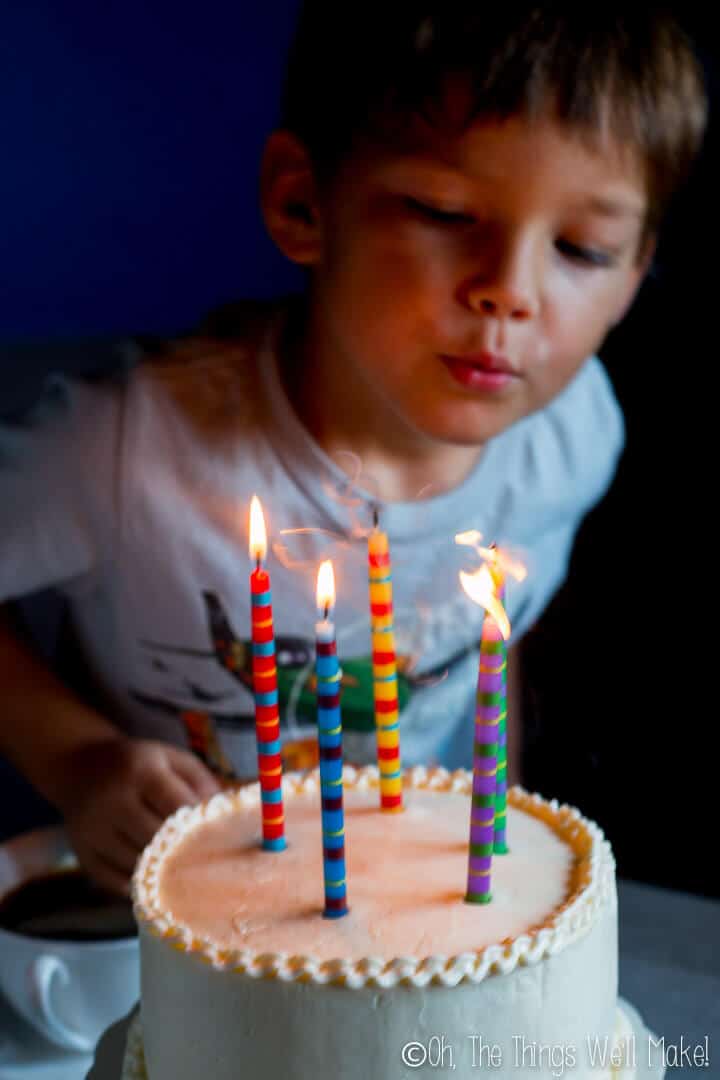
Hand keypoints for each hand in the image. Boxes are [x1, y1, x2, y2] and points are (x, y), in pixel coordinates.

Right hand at [58, 736, 221, 896]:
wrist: (80, 766)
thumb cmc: (138, 765)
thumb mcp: (170, 758)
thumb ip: (201, 781)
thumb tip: (225, 815)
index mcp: (140, 770)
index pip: (175, 804)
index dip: (198, 824)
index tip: (217, 837)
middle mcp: (112, 799)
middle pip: (157, 838)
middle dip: (183, 851)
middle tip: (205, 861)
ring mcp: (92, 829)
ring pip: (137, 864)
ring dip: (162, 871)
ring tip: (182, 870)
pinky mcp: (82, 853)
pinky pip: (117, 881)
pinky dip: (140, 884)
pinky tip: (154, 877)